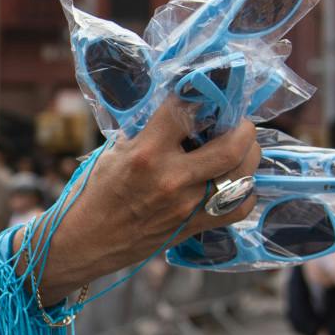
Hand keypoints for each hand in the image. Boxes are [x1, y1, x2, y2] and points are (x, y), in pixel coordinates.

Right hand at [53, 96, 261, 277]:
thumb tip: (177, 111)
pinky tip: (236, 181)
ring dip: (249, 156)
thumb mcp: (113, 152)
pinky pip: (237, 209)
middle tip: (240, 121)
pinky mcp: (192, 226)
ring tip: (242, 147)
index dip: (199, 95)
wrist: (85, 241)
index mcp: (146, 153)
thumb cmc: (94, 193)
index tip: (204, 92)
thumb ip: (146, 132)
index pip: (186, 111)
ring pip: (241, 176)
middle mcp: (171, 179)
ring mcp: (186, 206)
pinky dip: (244, 192)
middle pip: (231, 147)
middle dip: (243, 127)